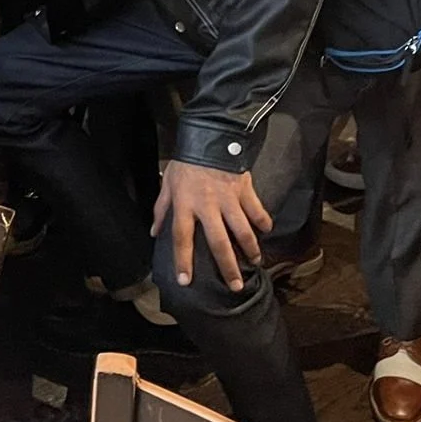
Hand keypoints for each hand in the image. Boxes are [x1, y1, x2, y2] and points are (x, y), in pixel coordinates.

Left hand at [151, 159, 271, 291]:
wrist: (209, 135)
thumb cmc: (186, 162)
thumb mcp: (169, 182)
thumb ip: (161, 208)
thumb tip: (154, 232)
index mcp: (185, 204)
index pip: (181, 237)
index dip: (182, 260)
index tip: (185, 281)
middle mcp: (207, 205)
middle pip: (218, 242)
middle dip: (228, 267)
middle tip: (235, 286)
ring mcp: (228, 198)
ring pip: (242, 230)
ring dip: (250, 249)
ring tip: (255, 262)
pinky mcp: (244, 189)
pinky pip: (257, 210)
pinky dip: (263, 222)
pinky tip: (266, 231)